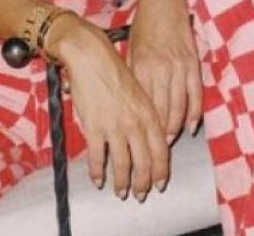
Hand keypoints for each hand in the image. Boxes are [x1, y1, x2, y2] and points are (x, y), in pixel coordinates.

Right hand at [47, 16, 168, 201]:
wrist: (92, 58)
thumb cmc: (115, 72)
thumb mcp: (139, 93)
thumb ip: (146, 117)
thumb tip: (149, 140)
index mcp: (149, 114)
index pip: (160, 151)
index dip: (160, 172)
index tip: (159, 184)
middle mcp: (135, 124)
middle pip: (143, 163)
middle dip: (143, 183)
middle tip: (140, 195)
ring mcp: (114, 127)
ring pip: (122, 165)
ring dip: (122, 183)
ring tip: (121, 193)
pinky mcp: (94, 128)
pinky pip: (97, 158)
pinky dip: (97, 173)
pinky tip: (98, 181)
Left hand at [127, 0, 201, 145]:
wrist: (163, 2)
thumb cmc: (144, 27)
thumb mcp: (131, 49)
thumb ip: (133, 75)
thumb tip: (131, 101)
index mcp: (142, 66)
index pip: (145, 104)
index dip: (144, 126)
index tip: (141, 142)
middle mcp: (161, 69)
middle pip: (162, 110)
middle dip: (160, 133)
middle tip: (157, 151)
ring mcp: (180, 67)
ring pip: (179, 106)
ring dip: (176, 127)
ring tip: (171, 142)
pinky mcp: (193, 63)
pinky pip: (195, 94)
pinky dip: (194, 112)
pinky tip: (191, 125)